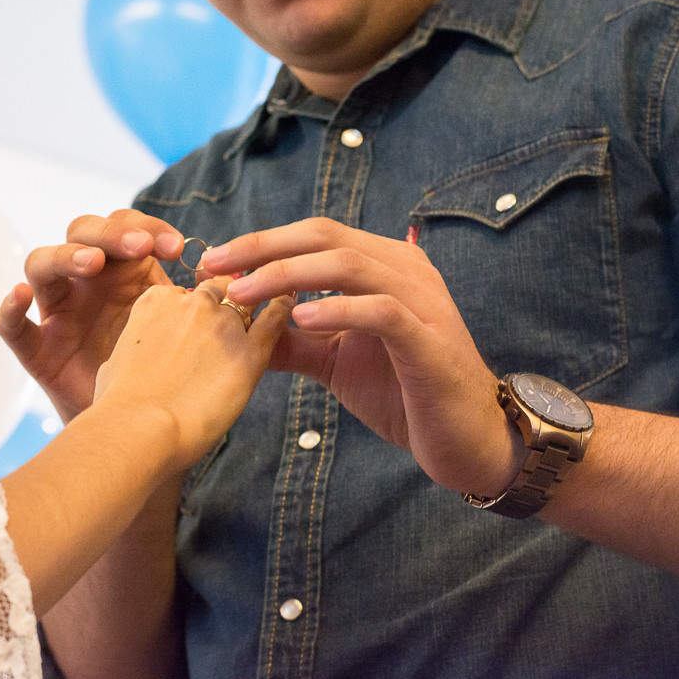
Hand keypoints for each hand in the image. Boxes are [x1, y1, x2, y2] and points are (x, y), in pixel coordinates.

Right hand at [0, 210, 184, 420]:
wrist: (138, 428)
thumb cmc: (160, 372)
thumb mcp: (182, 328)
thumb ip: (199, 300)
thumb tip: (234, 275)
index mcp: (122, 271)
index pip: (127, 227)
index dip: (148, 227)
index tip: (177, 248)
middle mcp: (84, 283)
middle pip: (81, 233)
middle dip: (110, 233)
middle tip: (140, 246)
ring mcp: (57, 313)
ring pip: (41, 264)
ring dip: (67, 257)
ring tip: (94, 263)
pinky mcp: (36, 350)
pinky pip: (10, 326)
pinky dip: (9, 308)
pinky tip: (20, 296)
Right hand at [94, 277, 295, 472]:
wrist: (139, 429)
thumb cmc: (119, 405)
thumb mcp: (115, 362)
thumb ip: (135, 346)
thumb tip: (136, 355)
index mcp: (156, 300)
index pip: (184, 292)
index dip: (191, 310)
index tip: (194, 326)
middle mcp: (190, 302)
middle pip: (217, 289)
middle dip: (224, 302)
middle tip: (228, 323)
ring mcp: (222, 323)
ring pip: (247, 300)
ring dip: (252, 306)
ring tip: (263, 308)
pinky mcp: (250, 351)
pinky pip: (274, 319)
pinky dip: (282, 309)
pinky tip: (287, 305)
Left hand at [200, 217, 519, 496]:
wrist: (466, 442)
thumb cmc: (403, 394)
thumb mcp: (334, 361)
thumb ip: (291, 340)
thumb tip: (236, 325)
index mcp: (382, 266)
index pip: (314, 236)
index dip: (260, 244)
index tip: (211, 262)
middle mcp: (405, 269)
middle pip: (325, 237)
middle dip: (263, 248)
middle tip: (214, 266)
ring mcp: (422, 300)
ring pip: (349, 265)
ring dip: (287, 275)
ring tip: (242, 294)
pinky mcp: (431, 339)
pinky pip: (381, 310)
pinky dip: (337, 309)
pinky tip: (299, 319)